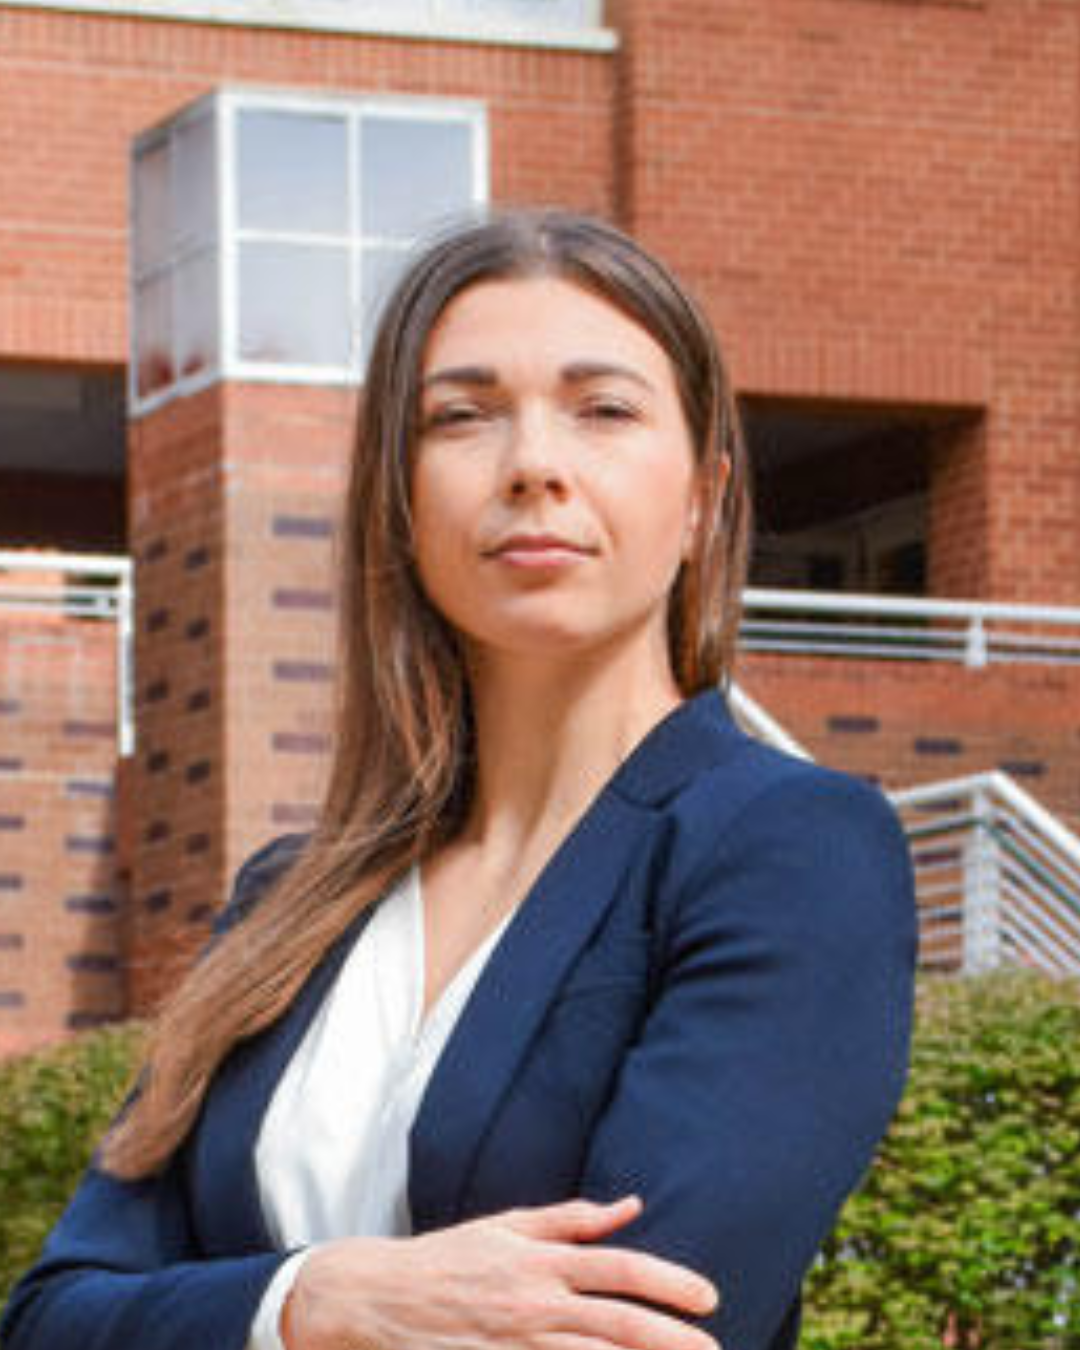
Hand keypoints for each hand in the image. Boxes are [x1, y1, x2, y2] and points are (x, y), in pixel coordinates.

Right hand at [280, 1194, 720, 1349]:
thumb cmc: (449, 1257)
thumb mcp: (508, 1226)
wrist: (378, 1297)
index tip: (708, 1299)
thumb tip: (631, 1206)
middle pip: (619, 1323)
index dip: (669, 1282)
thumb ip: (572, 1219)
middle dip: (672, 1340)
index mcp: (540, 1260)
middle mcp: (534, 1303)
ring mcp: (517, 1344)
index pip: (620, 1268)